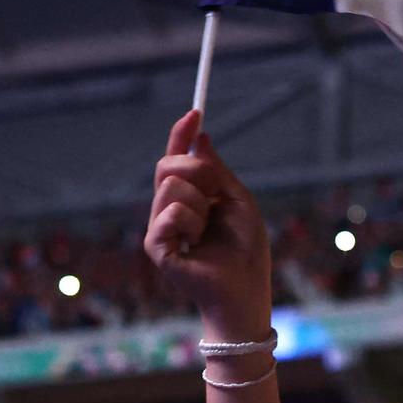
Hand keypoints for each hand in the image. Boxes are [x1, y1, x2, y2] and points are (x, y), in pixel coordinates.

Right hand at [143, 111, 273, 336]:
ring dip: (201, 205)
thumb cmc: (246, 251)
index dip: (183, 134)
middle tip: (216, 194)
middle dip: (197, 170)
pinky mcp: (156, 246)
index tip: (196, 112)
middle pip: (168, 165)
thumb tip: (201, 139)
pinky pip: (170, 213)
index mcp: (190, 198)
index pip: (177, 159)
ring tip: (209, 232)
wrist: (245, 290)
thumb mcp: (239, 201)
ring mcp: (160, 227)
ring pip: (172, 186)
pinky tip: (197, 244)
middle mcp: (169, 210)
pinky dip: (192, 223)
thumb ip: (218, 171)